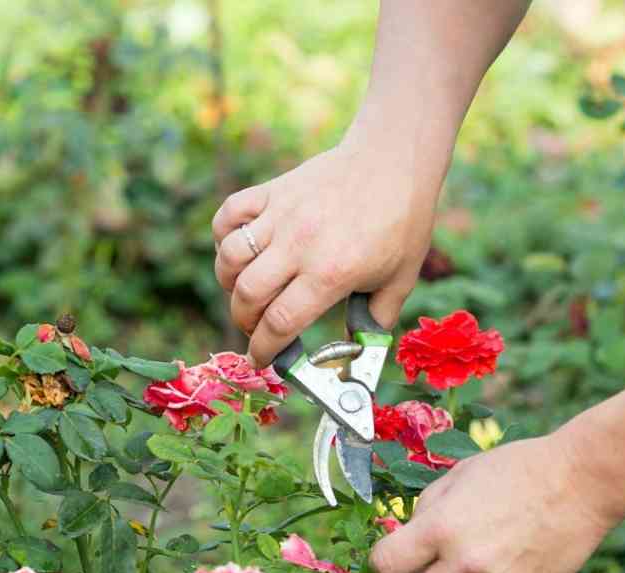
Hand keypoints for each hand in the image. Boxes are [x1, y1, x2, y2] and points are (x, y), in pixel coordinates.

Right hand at [211, 137, 443, 367]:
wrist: (394, 160)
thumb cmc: (403, 222)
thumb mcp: (401, 279)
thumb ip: (377, 319)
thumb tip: (357, 352)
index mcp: (331, 273)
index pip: (280, 323)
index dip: (264, 350)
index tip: (261, 360)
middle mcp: (300, 245)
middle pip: (247, 296)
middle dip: (244, 322)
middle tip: (256, 327)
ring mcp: (281, 215)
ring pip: (229, 258)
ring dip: (229, 284)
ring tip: (246, 291)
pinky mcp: (272, 190)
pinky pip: (228, 215)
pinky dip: (222, 236)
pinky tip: (238, 249)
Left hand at [368, 433, 624, 572]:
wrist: (581, 481)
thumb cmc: (518, 468)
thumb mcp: (461, 474)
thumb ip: (428, 508)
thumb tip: (406, 535)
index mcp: (441, 528)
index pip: (387, 565)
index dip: (384, 560)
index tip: (393, 554)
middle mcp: (465, 563)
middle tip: (428, 563)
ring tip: (466, 567)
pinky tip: (503, 566)